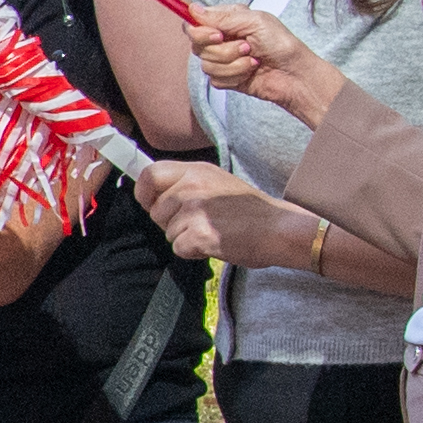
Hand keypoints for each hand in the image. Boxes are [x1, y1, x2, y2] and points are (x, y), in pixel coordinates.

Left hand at [136, 158, 315, 271]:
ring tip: (213, 231)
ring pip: (167, 231)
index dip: (143, 192)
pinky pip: (179, 248)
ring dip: (185, 237)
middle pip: (155, 210)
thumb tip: (154, 192)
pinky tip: (215, 243)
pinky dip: (194, 251)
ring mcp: (195, 210)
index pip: (149, 174)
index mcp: (196, 170)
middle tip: (200, 222)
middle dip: (170, 222)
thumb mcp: (217, 182)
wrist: (279, 229)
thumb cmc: (250, 210)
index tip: (149, 203)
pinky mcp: (200, 234)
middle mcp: (192, 186)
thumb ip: (186, 183)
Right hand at [184, 2, 340, 121]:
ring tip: (254, 60)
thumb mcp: (254, 22)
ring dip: (233, 65)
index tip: (219, 35)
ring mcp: (222, 59)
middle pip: (197, 46)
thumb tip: (193, 9)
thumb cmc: (281, 44)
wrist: (295, 74)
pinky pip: (215, 80)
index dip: (200, 32)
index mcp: (226, 21)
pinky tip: (250, 72)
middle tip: (247, 47)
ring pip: (206, 65)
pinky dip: (235, 76)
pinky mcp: (226, 78)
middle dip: (224, 50)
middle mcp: (222, 39)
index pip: (194, 23)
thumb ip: (222, 17)